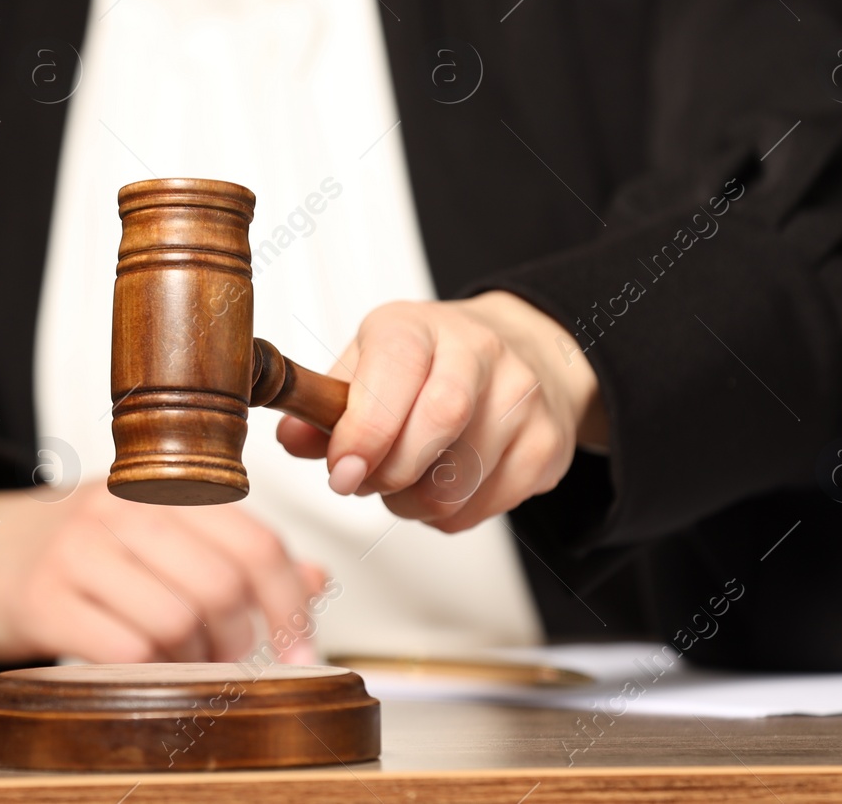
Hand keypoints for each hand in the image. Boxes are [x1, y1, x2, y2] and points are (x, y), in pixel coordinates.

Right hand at [0, 484, 328, 664]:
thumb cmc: (77, 549)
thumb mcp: (156, 537)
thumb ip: (234, 554)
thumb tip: (314, 580)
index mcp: (161, 488)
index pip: (255, 542)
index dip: (290, 604)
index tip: (301, 651)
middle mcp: (121, 508)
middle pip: (221, 585)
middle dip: (241, 641)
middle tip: (232, 663)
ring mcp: (77, 551)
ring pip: (176, 620)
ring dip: (193, 660)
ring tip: (181, 663)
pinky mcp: (40, 599)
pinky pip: (122, 649)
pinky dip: (147, 673)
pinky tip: (140, 670)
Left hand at [277, 292, 607, 532]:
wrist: (524, 352)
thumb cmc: (433, 361)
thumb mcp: (370, 363)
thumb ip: (326, 403)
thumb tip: (294, 437)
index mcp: (419, 327)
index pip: (398, 371)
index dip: (366, 430)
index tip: (342, 469)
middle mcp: (479, 351)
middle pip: (439, 424)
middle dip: (388, 472)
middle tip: (364, 479)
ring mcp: (522, 398)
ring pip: (457, 481)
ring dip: (411, 501)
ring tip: (403, 480)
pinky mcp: (547, 444)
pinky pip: (483, 508)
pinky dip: (446, 515)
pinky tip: (440, 484)